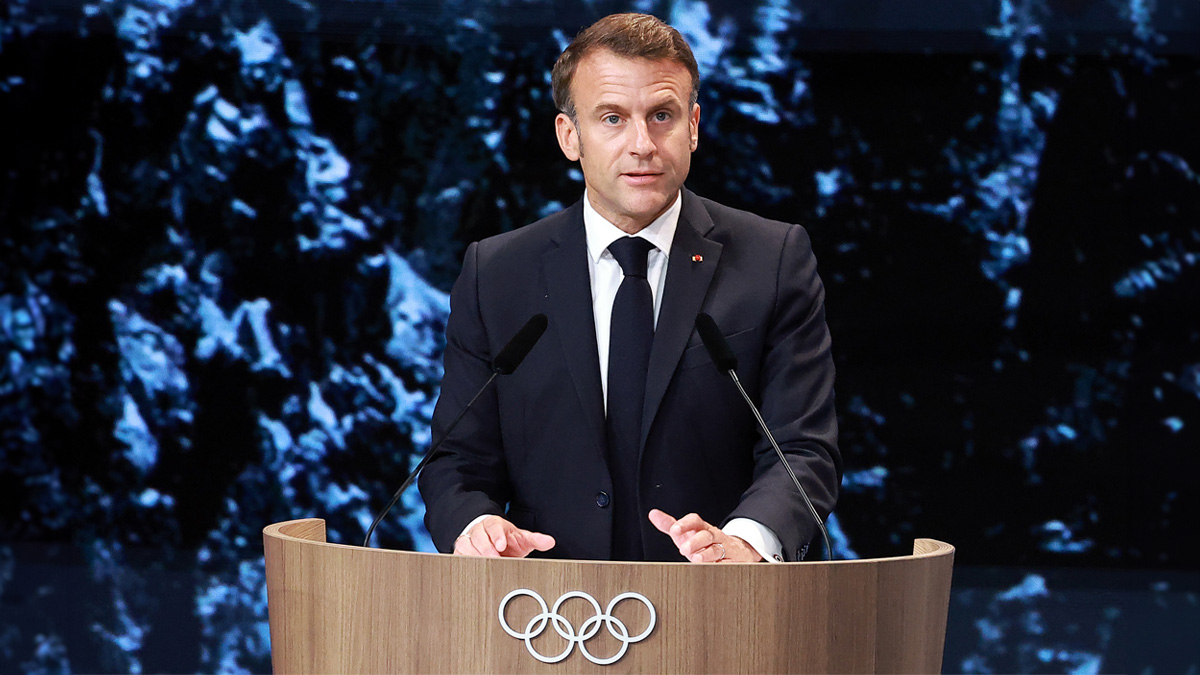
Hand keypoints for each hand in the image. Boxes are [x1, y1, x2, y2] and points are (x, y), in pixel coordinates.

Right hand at [453, 515, 555, 557]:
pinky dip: (463, 560)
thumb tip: (550, 541)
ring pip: (465, 544)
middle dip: (486, 548)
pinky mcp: (461, 550)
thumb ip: (535, 540)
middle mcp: (480, 530)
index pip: (493, 525)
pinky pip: (458, 553)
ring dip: (473, 554)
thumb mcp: (521, 538)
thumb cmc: (507, 540)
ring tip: (483, 564)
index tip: (501, 545)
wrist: (492, 541)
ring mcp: (470, 539)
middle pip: (478, 535)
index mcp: (495, 524)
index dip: (496, 535)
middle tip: (494, 558)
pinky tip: (472, 567)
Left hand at [648, 509, 762, 562]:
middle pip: (706, 535)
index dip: (684, 524)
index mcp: (700, 528)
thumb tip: (653, 514)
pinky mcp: (733, 561)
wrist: (735, 552)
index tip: (674, 530)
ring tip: (697, 559)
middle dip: (695, 541)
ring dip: (706, 554)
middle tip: (684, 549)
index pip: (694, 521)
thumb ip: (669, 525)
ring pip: (717, 549)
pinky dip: (720, 566)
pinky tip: (714, 568)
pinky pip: (728, 563)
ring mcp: (724, 548)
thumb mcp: (685, 534)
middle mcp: (713, 536)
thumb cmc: (703, 543)